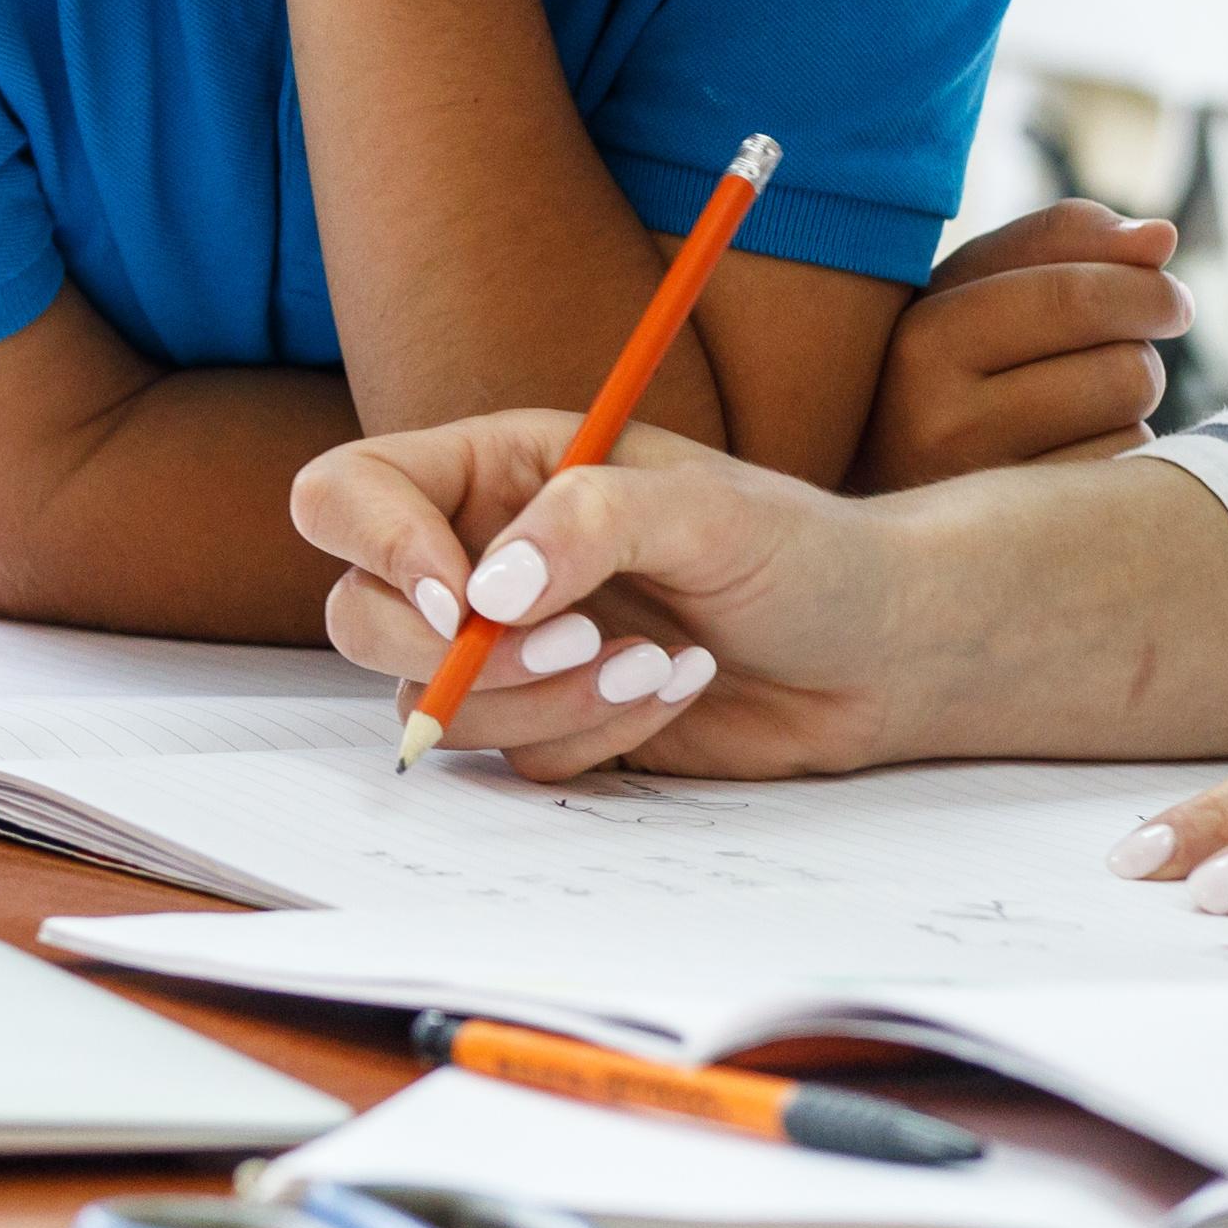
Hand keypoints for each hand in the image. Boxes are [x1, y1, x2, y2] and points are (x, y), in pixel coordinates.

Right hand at [290, 411, 910, 778]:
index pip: (349, 493)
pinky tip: (674, 694)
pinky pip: (512, 757)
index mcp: (496, 470)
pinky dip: (591, 738)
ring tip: (658, 663)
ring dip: (541, 702)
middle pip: (361, 615)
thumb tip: (485, 594)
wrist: (877, 651)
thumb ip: (590, 523)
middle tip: (579, 642)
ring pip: (431, 704)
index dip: (378, 548)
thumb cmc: (801, 550)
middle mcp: (482, 555)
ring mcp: (508, 647)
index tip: (464, 604)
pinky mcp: (547, 723)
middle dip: (460, 655)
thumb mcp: (708, 510)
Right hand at [856, 201, 1187, 489]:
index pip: (1071, 298)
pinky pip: (1122, 476)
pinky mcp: (1022, 543)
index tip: (1170, 295)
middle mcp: (938, 424)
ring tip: (1079, 397)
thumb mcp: (967, 287)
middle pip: (1121, 366)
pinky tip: (1072, 450)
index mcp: (921, 341)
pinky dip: (1117, 453)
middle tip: (1131, 342)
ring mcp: (980, 494)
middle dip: (1142, 346)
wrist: (865, 489)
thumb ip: (1059, 241)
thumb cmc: (935, 364)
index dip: (1144, 289)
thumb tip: (1162, 236)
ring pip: (1132, 424)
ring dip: (1128, 401)